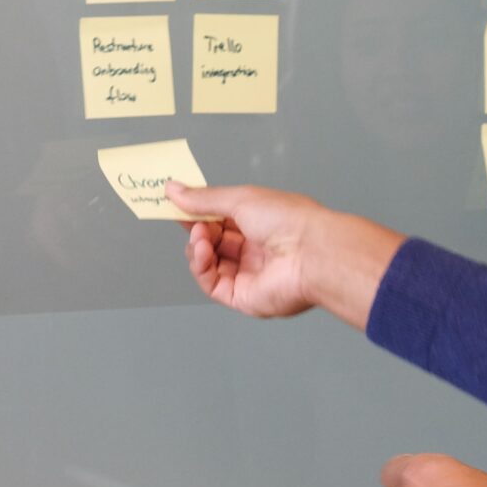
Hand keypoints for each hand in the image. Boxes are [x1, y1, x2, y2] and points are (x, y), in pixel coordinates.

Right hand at [168, 182, 404, 327]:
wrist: (312, 253)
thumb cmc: (289, 221)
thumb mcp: (240, 199)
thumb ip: (203, 199)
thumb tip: (173, 190)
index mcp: (260, 222)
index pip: (221, 218)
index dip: (198, 211)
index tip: (176, 203)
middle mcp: (255, 249)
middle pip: (213, 241)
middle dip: (196, 229)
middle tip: (185, 219)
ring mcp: (248, 274)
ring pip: (208, 263)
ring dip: (197, 247)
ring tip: (200, 234)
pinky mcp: (242, 296)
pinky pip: (211, 283)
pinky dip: (200, 266)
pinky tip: (201, 250)